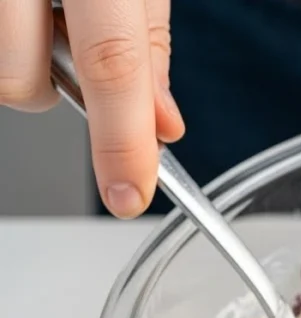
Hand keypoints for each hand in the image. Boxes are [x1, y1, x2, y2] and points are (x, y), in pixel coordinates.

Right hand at [0, 1, 184, 217]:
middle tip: (65, 58)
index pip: (112, 65)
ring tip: (39, 24)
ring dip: (19, 67)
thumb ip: (146, 44)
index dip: (122, 140)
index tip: (130, 194)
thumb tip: (163, 128)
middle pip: (20, 81)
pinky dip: (5, 49)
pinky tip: (23, 19)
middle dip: (45, 96)